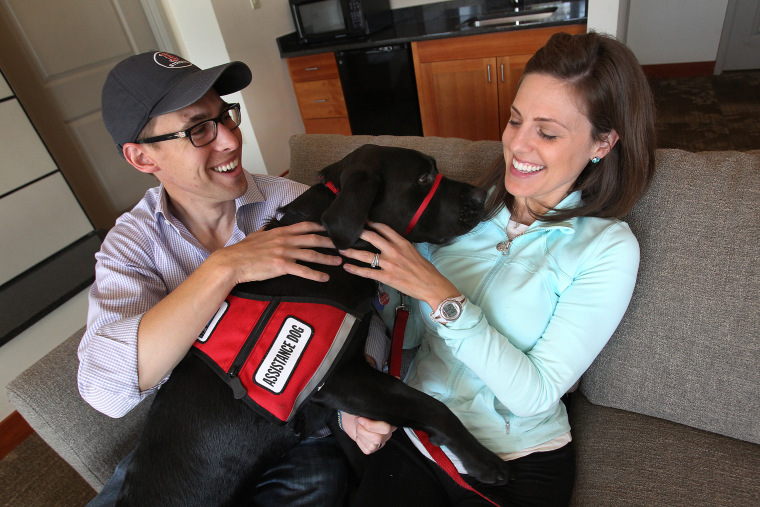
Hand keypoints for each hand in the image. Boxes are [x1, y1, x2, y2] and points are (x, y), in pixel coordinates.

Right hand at [212, 222, 341, 284]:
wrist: (232, 262)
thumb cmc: (242, 250)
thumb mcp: (256, 235)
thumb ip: (267, 231)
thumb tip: (269, 228)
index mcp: (280, 232)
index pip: (305, 226)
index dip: (320, 227)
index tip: (331, 229)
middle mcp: (285, 240)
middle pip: (313, 239)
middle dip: (330, 242)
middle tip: (343, 245)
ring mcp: (284, 252)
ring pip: (311, 254)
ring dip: (327, 258)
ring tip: (338, 261)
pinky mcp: (281, 266)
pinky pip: (303, 270)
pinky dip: (316, 274)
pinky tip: (325, 278)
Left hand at [340, 222, 459, 309]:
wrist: (431, 285)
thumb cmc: (425, 269)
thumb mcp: (414, 251)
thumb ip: (400, 245)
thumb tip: (390, 242)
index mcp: (402, 242)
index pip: (384, 228)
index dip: (372, 223)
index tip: (363, 221)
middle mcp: (394, 251)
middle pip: (372, 237)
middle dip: (358, 233)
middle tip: (347, 231)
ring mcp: (389, 264)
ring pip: (366, 255)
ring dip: (351, 251)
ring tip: (341, 249)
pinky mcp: (387, 277)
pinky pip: (367, 272)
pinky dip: (355, 269)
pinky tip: (347, 267)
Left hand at [340, 411, 395, 454]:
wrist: (351, 415)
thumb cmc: (360, 409)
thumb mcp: (366, 407)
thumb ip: (371, 408)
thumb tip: (371, 408)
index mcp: (389, 421)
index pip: (386, 428)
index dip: (371, 425)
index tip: (360, 418)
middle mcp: (388, 432)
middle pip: (378, 438)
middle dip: (363, 430)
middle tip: (358, 422)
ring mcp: (381, 441)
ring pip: (372, 444)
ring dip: (361, 434)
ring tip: (358, 426)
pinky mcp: (373, 448)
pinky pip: (367, 449)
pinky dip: (359, 441)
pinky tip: (359, 434)